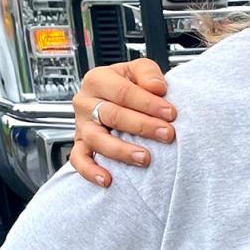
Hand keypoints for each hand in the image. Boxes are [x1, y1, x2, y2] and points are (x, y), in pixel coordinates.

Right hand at [70, 59, 176, 185]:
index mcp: (98, 79)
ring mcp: (82, 125)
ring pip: (96, 139)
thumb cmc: (128, 85)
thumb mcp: (139, 69)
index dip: (148, 103)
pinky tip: (108, 179)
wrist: (117, 98)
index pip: (123, 92)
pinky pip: (79, 160)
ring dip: (121, 151)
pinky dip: (90, 171)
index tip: (170, 113)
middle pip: (113, 116)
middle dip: (143, 126)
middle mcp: (86, 102)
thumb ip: (147, 73)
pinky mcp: (80, 145)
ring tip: (144, 158)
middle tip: (167, 134)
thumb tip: (156, 86)